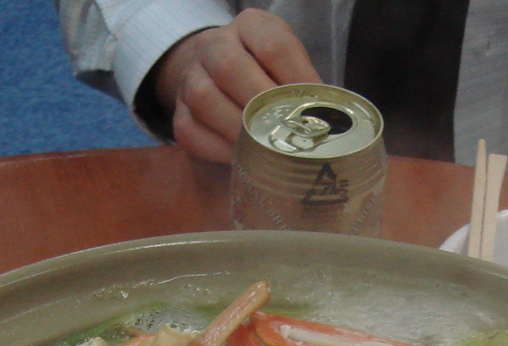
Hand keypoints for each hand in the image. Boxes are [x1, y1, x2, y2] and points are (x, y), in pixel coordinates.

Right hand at [150, 10, 320, 161]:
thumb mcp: (289, 65)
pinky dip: (215, 148)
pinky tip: (238, 158)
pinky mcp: (179, 112)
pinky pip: (189, 130)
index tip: (313, 110)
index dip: (295, 81)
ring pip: (203, 98)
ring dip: (236, 128)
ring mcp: (190, 77)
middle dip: (261, 105)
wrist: (219, 75)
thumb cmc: (266, 74)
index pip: (272, 46)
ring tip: (262, 149)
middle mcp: (213, 45)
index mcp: (249, 26)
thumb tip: (328, 122)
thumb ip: (303, 85)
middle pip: (230, 67)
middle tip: (285, 133)